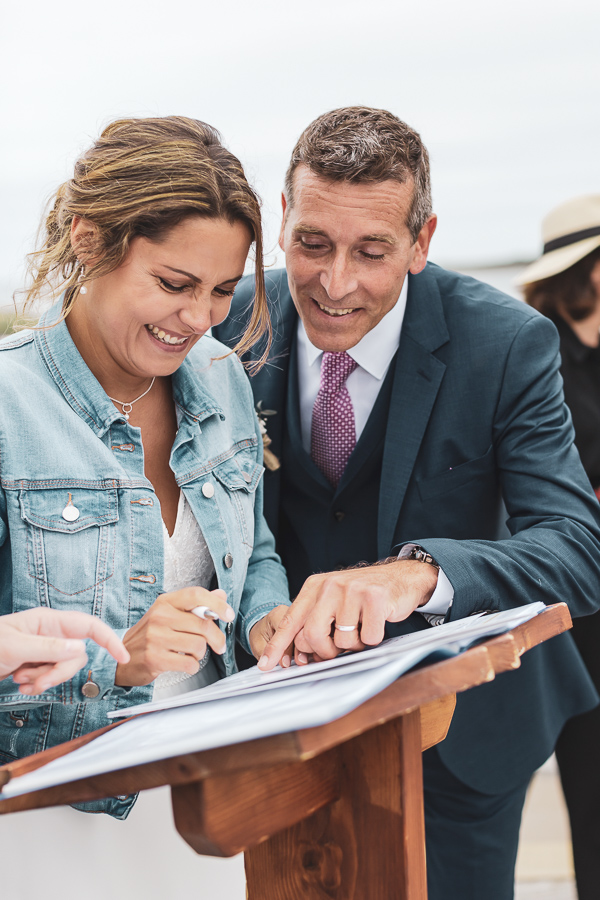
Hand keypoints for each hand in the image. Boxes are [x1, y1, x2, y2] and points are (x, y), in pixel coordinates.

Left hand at [1, 608, 129, 694]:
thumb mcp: (15, 647)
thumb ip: (48, 648)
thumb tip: (79, 648)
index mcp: (48, 620)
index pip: (89, 626)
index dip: (109, 639)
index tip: (122, 656)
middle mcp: (50, 633)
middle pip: (76, 655)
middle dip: (57, 673)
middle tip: (35, 680)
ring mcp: (44, 649)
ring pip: (63, 669)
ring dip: (43, 680)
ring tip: (21, 680)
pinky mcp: (37, 664)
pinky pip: (50, 677)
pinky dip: (36, 684)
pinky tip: (20, 683)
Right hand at [115, 587, 233, 686]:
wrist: (122, 658)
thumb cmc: (150, 635)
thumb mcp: (170, 614)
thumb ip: (196, 605)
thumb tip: (220, 595)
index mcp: (165, 602)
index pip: (196, 595)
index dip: (217, 604)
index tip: (228, 614)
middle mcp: (160, 617)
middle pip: (202, 624)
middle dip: (216, 638)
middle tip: (218, 645)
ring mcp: (156, 638)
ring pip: (198, 645)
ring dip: (201, 653)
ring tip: (192, 653)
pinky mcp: (155, 658)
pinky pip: (189, 663)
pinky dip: (193, 666)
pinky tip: (184, 663)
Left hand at [257, 560, 437, 670]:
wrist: (401, 577)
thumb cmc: (363, 595)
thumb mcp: (333, 601)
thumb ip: (315, 622)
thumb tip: (299, 656)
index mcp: (315, 586)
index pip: (291, 620)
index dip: (277, 645)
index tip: (265, 666)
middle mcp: (330, 585)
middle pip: (313, 636)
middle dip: (325, 652)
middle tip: (337, 649)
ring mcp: (353, 590)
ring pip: (343, 642)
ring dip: (355, 644)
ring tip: (362, 627)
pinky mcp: (375, 598)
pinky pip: (369, 639)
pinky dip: (373, 639)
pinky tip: (377, 622)